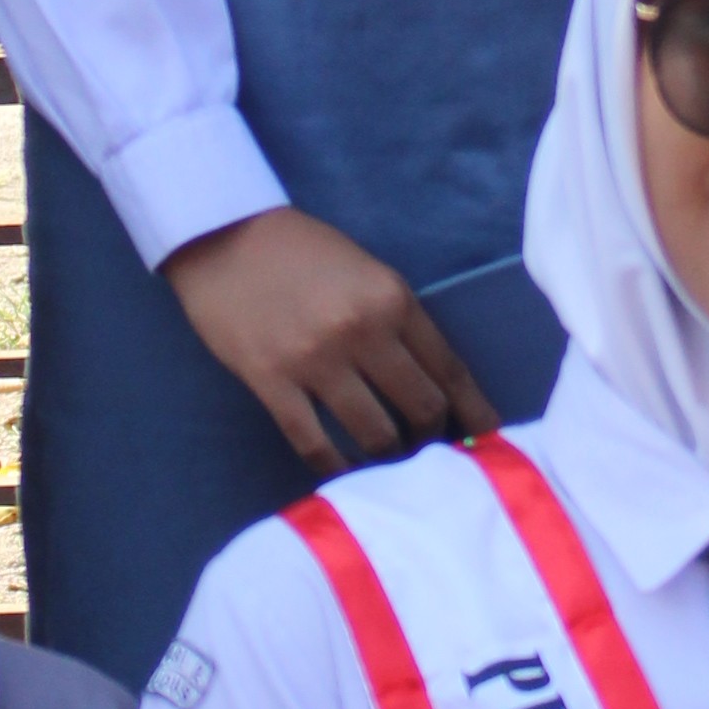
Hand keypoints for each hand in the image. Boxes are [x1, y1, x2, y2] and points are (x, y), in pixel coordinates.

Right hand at [167, 205, 499, 468]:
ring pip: (375, 435)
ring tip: (389, 463)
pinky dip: (335, 468)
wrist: (223, 233)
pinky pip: (313, 443)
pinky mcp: (270, 381)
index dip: (473, 412)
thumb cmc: (301, 251)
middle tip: (430, 451)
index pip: (450, 370)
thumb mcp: (367, 272)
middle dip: (434, 439)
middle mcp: (362, 331)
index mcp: (393, 299)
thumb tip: (433, 382)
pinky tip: (343, 475)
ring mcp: (315, 360)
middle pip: (422, 409)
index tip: (485, 438)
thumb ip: (399, 321)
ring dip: (390, 458)